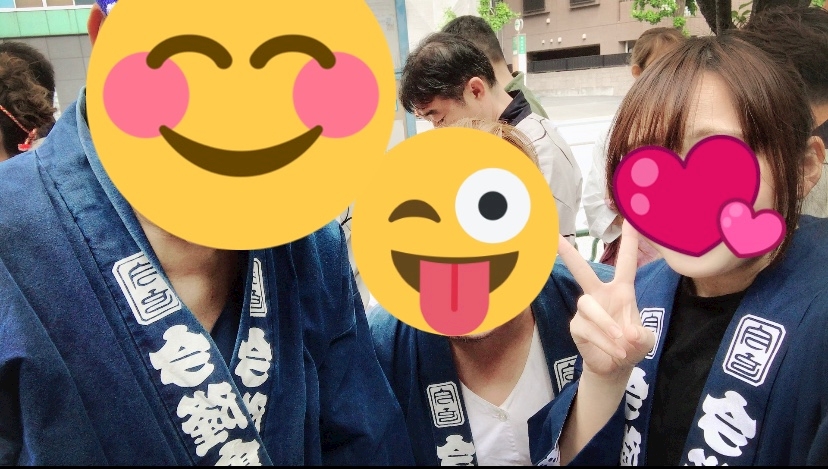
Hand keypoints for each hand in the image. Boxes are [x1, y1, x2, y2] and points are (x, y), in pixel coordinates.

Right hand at [557, 221, 654, 383]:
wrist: (616, 366)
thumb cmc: (632, 345)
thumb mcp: (645, 340)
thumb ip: (641, 335)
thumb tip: (627, 333)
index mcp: (622, 290)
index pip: (626, 262)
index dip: (629, 241)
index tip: (630, 219)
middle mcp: (600, 294)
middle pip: (582, 270)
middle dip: (568, 254)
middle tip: (555, 238)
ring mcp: (585, 310)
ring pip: (589, 306)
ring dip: (608, 325)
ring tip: (623, 343)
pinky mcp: (576, 325)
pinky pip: (587, 328)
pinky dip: (604, 342)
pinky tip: (616, 352)